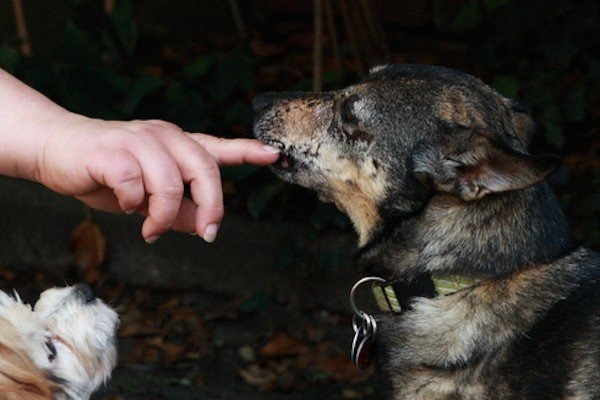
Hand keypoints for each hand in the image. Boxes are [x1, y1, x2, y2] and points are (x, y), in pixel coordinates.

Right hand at [36, 116, 278, 242]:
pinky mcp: (112, 151)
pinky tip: (126, 206)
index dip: (248, 151)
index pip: (218, 148)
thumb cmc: (107, 172)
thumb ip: (178, 207)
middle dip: (211, 207)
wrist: (56, 151)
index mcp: (176, 145)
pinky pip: (135, 184)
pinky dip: (133, 204)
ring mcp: (138, 140)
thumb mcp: (149, 195)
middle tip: (207, 232)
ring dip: (164, 216)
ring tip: (152, 230)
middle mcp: (164, 137)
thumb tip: (200, 224)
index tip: (274, 155)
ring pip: (171, 183)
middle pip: (204, 169)